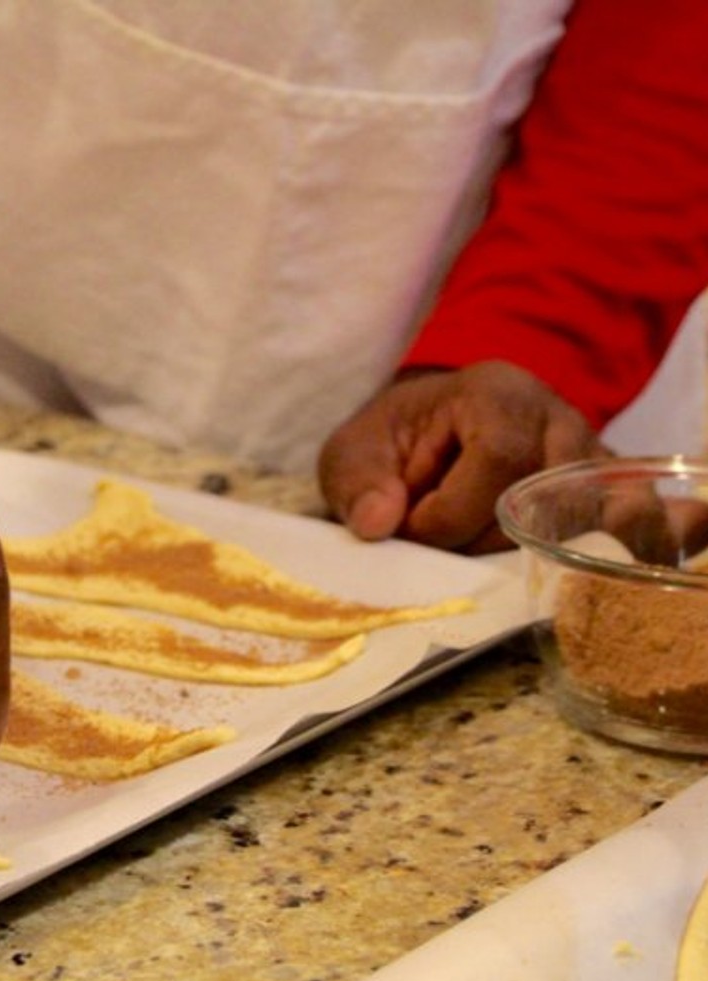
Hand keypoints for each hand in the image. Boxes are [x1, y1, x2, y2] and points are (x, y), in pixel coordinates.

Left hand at [318, 361, 609, 552]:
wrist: (431, 437)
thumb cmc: (394, 445)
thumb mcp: (354, 455)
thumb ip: (358, 485)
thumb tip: (378, 523)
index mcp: (497, 396)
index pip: (498, 457)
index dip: (452, 511)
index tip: (416, 530)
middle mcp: (560, 421)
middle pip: (549, 496)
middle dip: (488, 543)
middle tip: (450, 549)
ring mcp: (594, 461)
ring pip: (593, 522)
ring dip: (536, 560)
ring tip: (487, 560)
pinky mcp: (609, 498)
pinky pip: (629, 534)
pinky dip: (594, 563)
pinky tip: (555, 581)